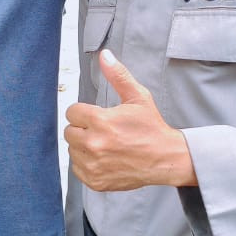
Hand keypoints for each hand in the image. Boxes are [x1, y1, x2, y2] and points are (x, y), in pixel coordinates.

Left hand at [64, 50, 195, 190]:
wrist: (166, 159)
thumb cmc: (152, 127)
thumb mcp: (138, 97)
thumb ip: (118, 75)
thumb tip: (104, 55)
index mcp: (101, 121)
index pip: (72, 112)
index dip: (84, 112)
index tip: (97, 116)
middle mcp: (94, 144)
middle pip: (69, 131)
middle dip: (82, 128)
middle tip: (102, 130)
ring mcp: (94, 165)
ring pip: (72, 150)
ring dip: (83, 146)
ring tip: (105, 144)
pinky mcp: (95, 181)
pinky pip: (77, 169)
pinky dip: (87, 164)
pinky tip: (104, 158)